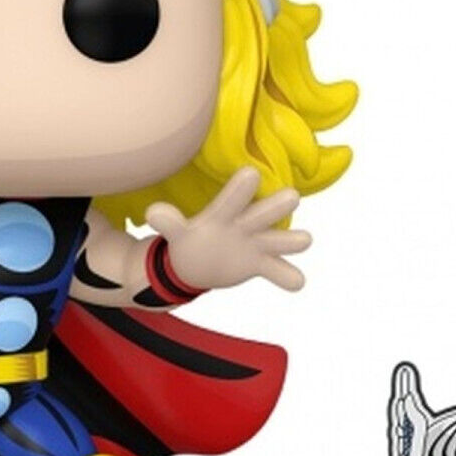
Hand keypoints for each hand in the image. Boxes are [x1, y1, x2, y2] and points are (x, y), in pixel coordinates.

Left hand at [145, 167, 310, 291]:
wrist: (199, 261)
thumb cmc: (189, 237)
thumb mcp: (177, 232)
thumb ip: (169, 223)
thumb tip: (152, 213)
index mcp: (223, 213)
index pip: (232, 199)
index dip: (240, 189)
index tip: (251, 174)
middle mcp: (244, 224)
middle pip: (264, 212)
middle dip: (277, 205)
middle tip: (291, 196)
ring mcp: (256, 243)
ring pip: (279, 239)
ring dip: (292, 240)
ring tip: (303, 239)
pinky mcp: (261, 263)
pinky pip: (279, 271)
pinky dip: (288, 277)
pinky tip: (297, 281)